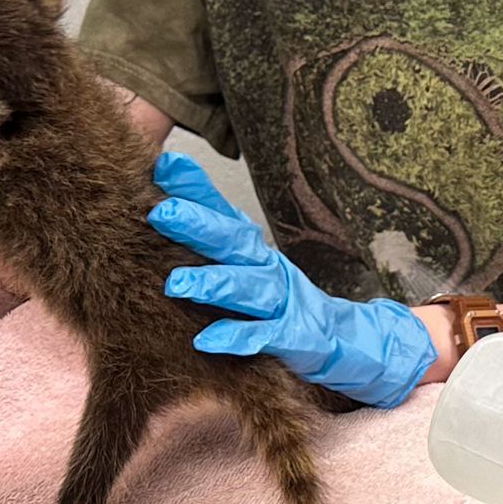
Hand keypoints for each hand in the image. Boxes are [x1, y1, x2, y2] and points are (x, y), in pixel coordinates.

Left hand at [145, 153, 435, 407]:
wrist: (341, 338)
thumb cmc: (279, 301)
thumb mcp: (245, 267)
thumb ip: (210, 245)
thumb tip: (164, 205)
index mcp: (253, 249)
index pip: (223, 212)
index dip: (197, 189)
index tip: (165, 164)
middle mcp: (268, 267)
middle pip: (235, 241)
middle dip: (200, 225)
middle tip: (160, 213)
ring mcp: (284, 302)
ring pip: (249, 288)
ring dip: (214, 283)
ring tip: (175, 284)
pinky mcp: (295, 338)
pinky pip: (265, 336)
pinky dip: (237, 336)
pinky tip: (206, 339)